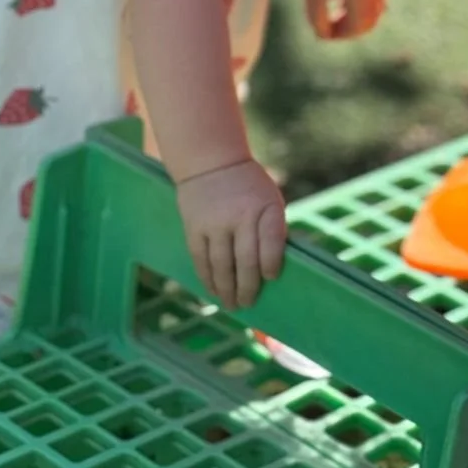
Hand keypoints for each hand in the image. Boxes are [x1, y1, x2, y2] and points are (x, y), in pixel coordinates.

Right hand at [176, 159, 285, 309]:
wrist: (211, 163)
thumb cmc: (249, 187)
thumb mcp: (270, 199)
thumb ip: (273, 229)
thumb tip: (273, 268)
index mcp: (265, 207)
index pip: (271, 242)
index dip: (271, 264)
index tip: (271, 278)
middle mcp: (240, 216)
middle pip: (245, 260)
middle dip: (248, 287)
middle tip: (249, 303)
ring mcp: (214, 223)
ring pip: (221, 265)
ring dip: (227, 289)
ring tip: (232, 304)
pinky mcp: (194, 228)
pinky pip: (201, 260)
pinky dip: (208, 279)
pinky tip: (214, 291)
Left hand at [304, 0, 385, 38]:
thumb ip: (317, 18)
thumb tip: (325, 36)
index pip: (354, 29)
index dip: (336, 35)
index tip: (320, 30)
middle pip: (367, 25)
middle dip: (348, 30)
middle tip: (326, 26)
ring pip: (374, 14)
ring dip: (356, 20)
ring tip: (334, 13)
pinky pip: (376, 1)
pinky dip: (362, 8)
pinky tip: (341, 0)